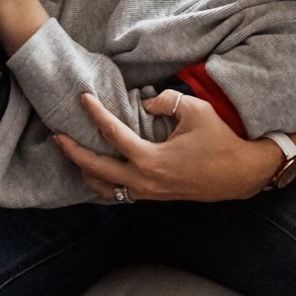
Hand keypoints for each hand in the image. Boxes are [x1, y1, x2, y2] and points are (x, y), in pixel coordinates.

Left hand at [55, 91, 283, 202]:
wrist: (239, 174)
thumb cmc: (219, 141)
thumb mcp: (196, 112)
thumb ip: (166, 101)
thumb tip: (145, 103)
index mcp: (149, 159)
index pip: (112, 134)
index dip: (95, 114)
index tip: (82, 98)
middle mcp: (143, 180)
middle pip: (94, 168)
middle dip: (72, 151)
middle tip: (56, 135)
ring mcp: (147, 192)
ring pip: (102, 187)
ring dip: (84, 170)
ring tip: (72, 154)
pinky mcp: (154, 196)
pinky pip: (118, 193)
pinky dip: (102, 183)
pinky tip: (98, 173)